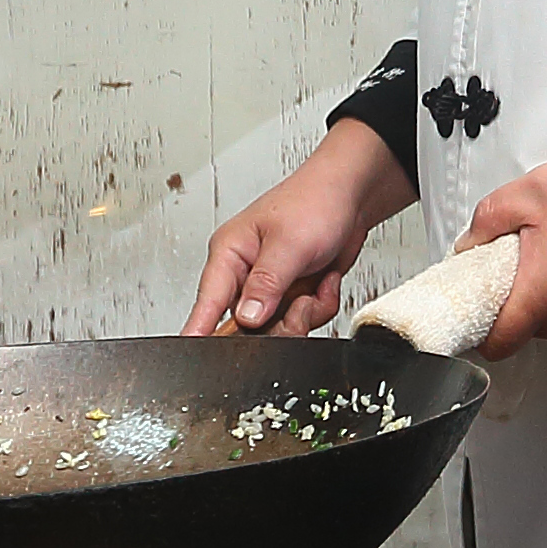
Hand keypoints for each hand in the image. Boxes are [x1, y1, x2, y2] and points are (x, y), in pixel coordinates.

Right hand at [186, 120, 414, 335]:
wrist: (353, 196)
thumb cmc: (315, 201)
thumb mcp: (289, 243)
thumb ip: (267, 283)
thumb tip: (247, 318)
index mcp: (230, 254)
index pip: (207, 301)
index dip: (200, 329)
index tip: (193, 352)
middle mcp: (245, 273)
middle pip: (247, 326)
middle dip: (281, 321)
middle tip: (301, 302)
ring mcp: (270, 286)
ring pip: (278, 327)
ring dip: (305, 313)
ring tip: (317, 285)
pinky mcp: (292, 293)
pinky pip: (302, 319)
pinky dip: (320, 306)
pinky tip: (325, 282)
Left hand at [461, 133, 546, 351]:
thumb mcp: (532, 191)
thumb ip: (486, 221)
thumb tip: (469, 246)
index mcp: (542, 295)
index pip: (495, 344)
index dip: (474, 328)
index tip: (467, 304)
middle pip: (520, 327)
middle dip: (509, 295)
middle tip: (514, 251)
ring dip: (541, 289)